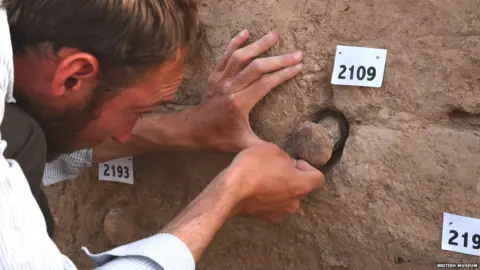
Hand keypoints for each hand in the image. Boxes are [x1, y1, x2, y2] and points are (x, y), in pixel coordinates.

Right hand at [160, 143, 322, 260]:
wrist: (231, 189)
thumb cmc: (254, 167)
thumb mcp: (273, 149)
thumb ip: (285, 158)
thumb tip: (286, 164)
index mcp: (302, 185)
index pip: (318, 178)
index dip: (308, 166)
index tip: (295, 161)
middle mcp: (294, 203)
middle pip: (300, 188)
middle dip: (291, 177)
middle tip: (276, 167)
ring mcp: (278, 213)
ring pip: (285, 197)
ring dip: (279, 187)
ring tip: (263, 177)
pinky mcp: (263, 217)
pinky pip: (271, 204)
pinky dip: (266, 196)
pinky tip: (254, 187)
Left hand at [192, 30, 303, 151]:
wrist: (193, 129)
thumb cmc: (218, 138)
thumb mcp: (243, 145)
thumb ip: (263, 147)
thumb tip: (285, 154)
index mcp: (239, 104)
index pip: (265, 83)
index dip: (283, 74)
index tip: (299, 66)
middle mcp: (230, 88)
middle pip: (257, 68)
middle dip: (279, 59)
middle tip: (297, 54)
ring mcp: (221, 80)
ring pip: (241, 57)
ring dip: (259, 45)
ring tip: (274, 35)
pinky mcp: (215, 75)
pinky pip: (225, 56)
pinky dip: (235, 43)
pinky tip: (246, 33)